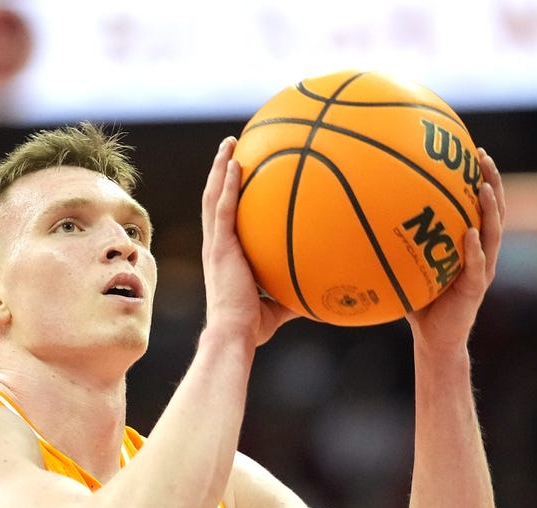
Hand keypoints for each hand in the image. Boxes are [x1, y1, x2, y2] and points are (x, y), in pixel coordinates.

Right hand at [200, 137, 298, 344]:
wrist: (235, 334)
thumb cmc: (252, 327)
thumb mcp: (278, 305)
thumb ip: (295, 292)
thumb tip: (323, 292)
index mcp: (224, 255)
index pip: (222, 217)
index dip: (226, 194)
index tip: (236, 173)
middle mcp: (216, 245)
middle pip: (214, 198)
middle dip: (222, 170)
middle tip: (232, 147)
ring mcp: (215, 244)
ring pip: (213, 196)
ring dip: (221, 167)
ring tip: (229, 143)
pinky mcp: (220, 247)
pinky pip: (223, 209)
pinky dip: (229, 185)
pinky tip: (237, 164)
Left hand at [406, 148, 505, 353]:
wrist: (435, 340)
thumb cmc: (420, 303)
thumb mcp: (408, 268)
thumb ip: (396, 245)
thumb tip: (362, 219)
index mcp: (470, 244)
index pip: (479, 205)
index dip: (480, 178)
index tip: (471, 150)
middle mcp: (481, 253)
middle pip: (494, 210)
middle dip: (491, 181)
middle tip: (481, 156)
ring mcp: (482, 270)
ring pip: (493, 234)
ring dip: (490, 209)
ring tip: (484, 187)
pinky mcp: (475, 289)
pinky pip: (476, 265)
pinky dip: (474, 249)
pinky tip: (472, 232)